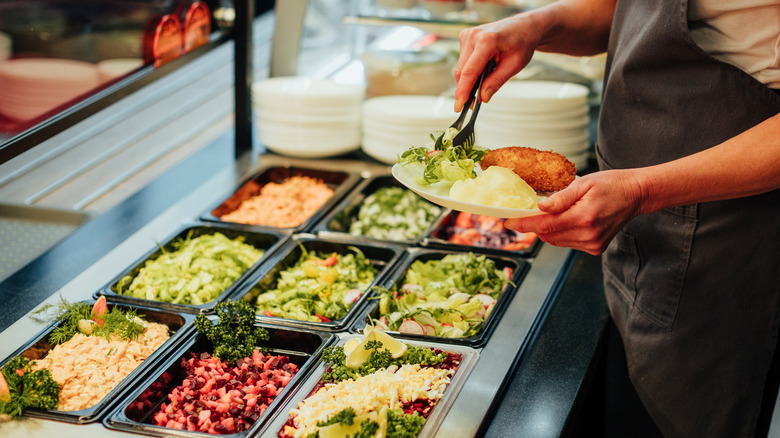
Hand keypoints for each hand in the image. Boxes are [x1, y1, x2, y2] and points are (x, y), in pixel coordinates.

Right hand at [453, 14, 542, 111]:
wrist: (523, 27)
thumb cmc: (522, 42)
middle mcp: (473, 35)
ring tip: (485, 81)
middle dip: (465, 89)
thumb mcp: (514, 65)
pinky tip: (482, 69)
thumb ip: (496, 81)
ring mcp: (467, 35)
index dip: (463, 91)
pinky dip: (470, 70)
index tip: (459, 106)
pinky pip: (463, 61)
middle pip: (461, 71)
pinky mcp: (465, 37)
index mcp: (487, 40)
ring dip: (469, 79)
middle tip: (473, 104)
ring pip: (460, 67)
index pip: (469, 71)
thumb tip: (482, 97)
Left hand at [504, 169, 645, 254]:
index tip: (508, 221)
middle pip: (548, 235)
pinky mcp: (595, 248)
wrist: (636, 195)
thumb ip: (561, 197)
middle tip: (523, 213)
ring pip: (556, 241)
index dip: (524, 224)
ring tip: (548, 214)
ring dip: (547, 229)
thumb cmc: (610, 184)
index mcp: (584, 218)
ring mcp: (592, 244)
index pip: (545, 225)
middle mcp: (588, 235)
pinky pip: (567, 242)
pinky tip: (565, 220)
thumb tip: (540, 207)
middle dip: (533, 225)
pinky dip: (560, 233)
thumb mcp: (584, 183)